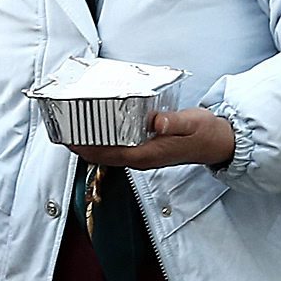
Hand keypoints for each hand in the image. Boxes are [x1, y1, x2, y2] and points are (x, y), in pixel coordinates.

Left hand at [72, 106, 234, 171]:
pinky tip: (97, 124)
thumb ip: (172, 122)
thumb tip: (155, 122)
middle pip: (102, 155)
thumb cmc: (205, 133)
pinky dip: (103, 137)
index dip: (86, 148)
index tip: (69, 138)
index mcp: (147, 155)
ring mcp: (142, 155)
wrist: (218, 143)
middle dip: (82, 145)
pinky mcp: (144, 149)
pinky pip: (117, 146)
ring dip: (90, 141)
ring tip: (74, 125)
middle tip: (63, 127)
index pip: (108, 154)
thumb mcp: (191, 123)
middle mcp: (141, 158)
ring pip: (108, 151)